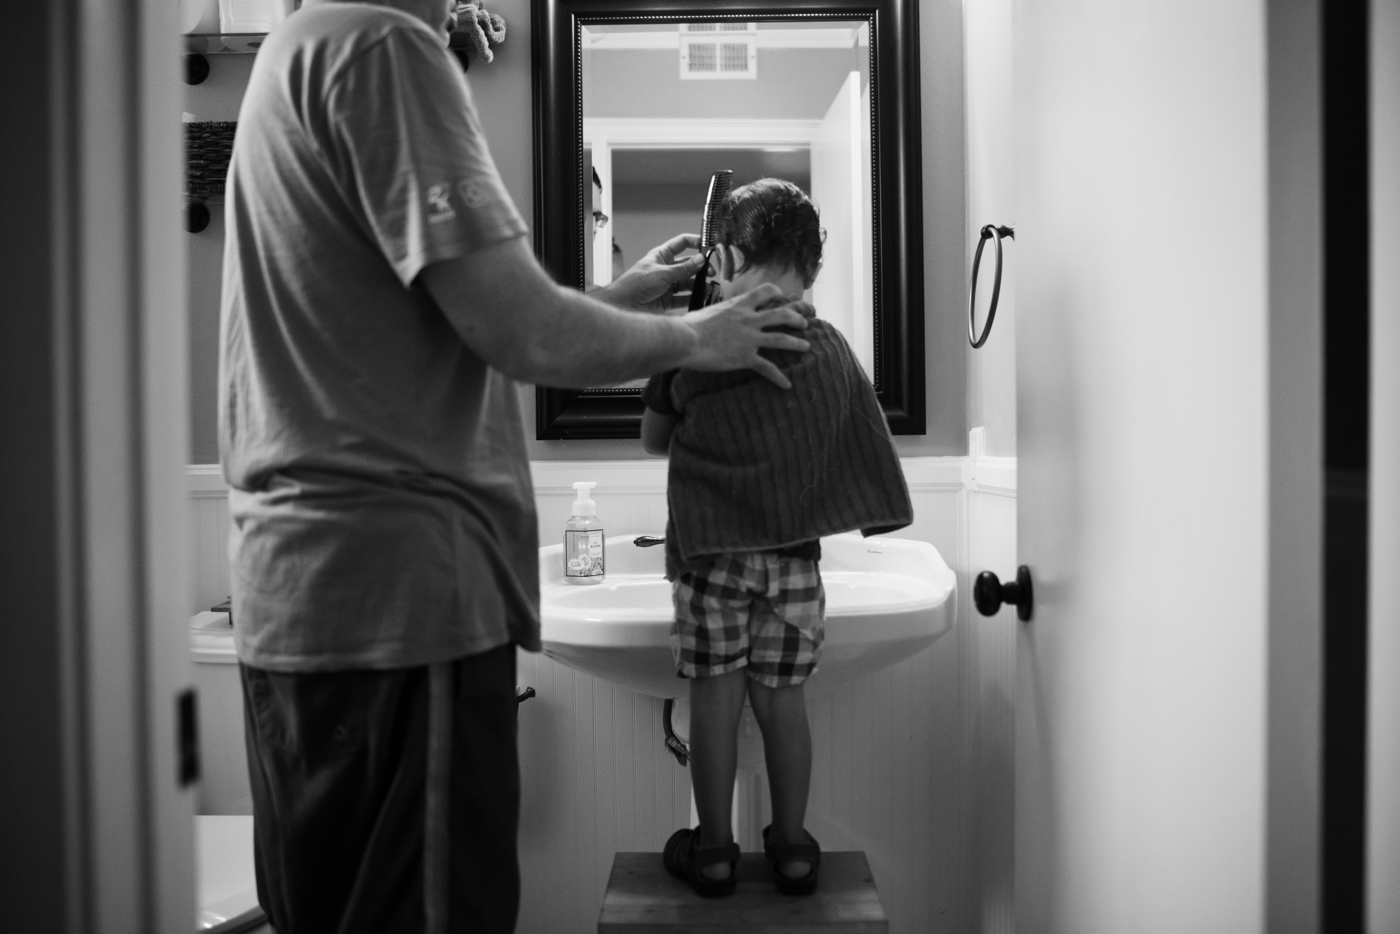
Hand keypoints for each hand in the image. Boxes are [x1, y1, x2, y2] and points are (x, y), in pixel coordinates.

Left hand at [595, 233, 705, 312]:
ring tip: (708, 287)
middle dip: (700, 267)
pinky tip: (701, 298)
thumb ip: (683, 269)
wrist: (623, 305)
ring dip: (698, 284)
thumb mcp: (662, 273)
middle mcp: (666, 269)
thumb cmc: (635, 284)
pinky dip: (693, 298)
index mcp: (661, 256)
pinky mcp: (667, 300)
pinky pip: (684, 298)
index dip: (695, 242)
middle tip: (711, 272)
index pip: (681, 243)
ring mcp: (667, 285)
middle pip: (688, 264)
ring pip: (688, 282)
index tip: (708, 245)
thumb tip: (701, 260)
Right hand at [680, 283, 811, 388]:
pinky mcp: (746, 357)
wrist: (685, 339)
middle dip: (795, 319)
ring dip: (796, 343)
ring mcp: (750, 338)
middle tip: (804, 324)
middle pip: (781, 315)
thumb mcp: (706, 312)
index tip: (781, 295)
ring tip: (806, 347)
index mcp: (738, 305)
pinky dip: (778, 377)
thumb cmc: (688, 326)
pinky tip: (786, 385)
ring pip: (781, 339)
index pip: (763, 292)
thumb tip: (709, 318)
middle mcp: (748, 319)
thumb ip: (717, 314)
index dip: (775, 292)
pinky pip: (767, 368)